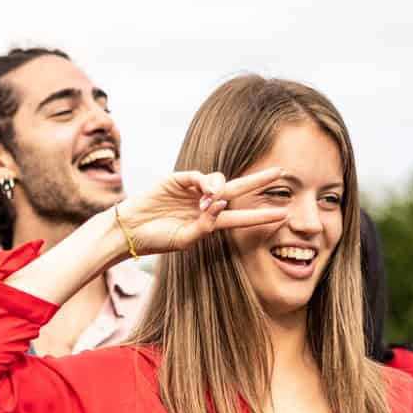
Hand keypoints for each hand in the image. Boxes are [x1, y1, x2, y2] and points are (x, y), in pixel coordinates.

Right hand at [113, 168, 288, 255]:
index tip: (283, 215)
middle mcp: (203, 204)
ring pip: (218, 180)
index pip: (240, 216)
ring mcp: (191, 191)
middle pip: (237, 190)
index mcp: (208, 222)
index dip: (261, 215)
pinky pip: (198, 176)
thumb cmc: (155, 240)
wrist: (129, 231)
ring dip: (220, 188)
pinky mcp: (177, 179)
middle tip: (281, 173)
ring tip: (210, 201)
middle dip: (258, 181)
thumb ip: (206, 225)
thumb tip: (223, 203)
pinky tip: (205, 193)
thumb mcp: (185, 239)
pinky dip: (205, 182)